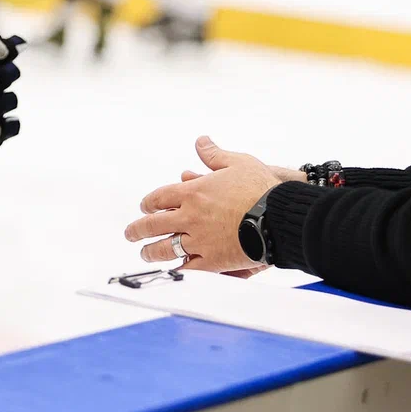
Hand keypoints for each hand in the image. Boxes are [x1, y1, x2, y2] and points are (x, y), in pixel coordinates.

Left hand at [124, 136, 298, 273]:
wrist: (279, 217)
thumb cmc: (261, 188)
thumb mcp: (237, 163)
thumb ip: (214, 155)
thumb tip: (201, 141)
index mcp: (193, 192)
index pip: (159, 198)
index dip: (148, 203)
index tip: (145, 207)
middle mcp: (190, 217)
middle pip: (153, 225)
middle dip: (138, 230)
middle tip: (130, 234)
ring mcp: (198, 240)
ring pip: (165, 248)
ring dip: (152, 252)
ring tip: (146, 254)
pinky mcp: (212, 260)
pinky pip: (188, 267)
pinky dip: (179, 268)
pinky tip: (174, 269)